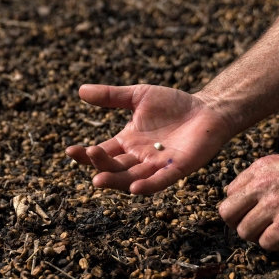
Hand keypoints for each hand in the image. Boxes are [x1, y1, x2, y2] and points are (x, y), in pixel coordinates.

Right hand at [66, 84, 233, 194]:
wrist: (207, 109)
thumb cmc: (173, 104)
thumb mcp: (138, 96)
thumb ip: (111, 96)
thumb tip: (80, 90)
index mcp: (127, 142)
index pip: (102, 152)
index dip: (86, 154)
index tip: (71, 150)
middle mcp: (139, 157)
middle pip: (114, 167)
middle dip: (99, 164)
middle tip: (89, 154)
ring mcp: (157, 165)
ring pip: (131, 178)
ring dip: (115, 180)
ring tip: (99, 179)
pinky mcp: (177, 168)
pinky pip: (160, 181)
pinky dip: (147, 186)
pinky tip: (134, 188)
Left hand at [218, 149, 278, 250]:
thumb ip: (266, 177)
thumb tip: (251, 198)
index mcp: (260, 168)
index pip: (230, 193)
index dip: (240, 206)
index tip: (254, 211)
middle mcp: (262, 185)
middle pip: (228, 213)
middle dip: (239, 223)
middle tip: (257, 227)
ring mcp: (274, 205)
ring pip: (244, 232)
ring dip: (258, 236)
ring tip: (276, 232)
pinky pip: (266, 243)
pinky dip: (274, 245)